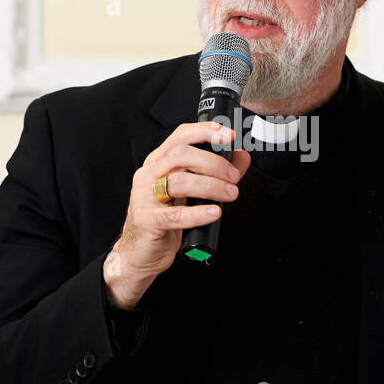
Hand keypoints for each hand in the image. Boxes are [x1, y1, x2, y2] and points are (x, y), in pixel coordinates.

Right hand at [104, 121, 249, 307]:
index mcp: (159, 162)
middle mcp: (149, 174)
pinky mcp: (147, 220)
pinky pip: (175, 215)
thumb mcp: (193, 192)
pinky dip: (198, 213)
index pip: (180, 136)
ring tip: (229, 194)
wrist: (142, 252)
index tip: (228, 136)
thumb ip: (217, 173)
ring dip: (211, 186)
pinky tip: (214, 213)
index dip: (205, 132)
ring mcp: (145, 196)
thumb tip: (241, 157)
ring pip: (179, 182)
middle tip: (233, 175)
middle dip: (212, 162)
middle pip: (180, 155)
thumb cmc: (165, 219)